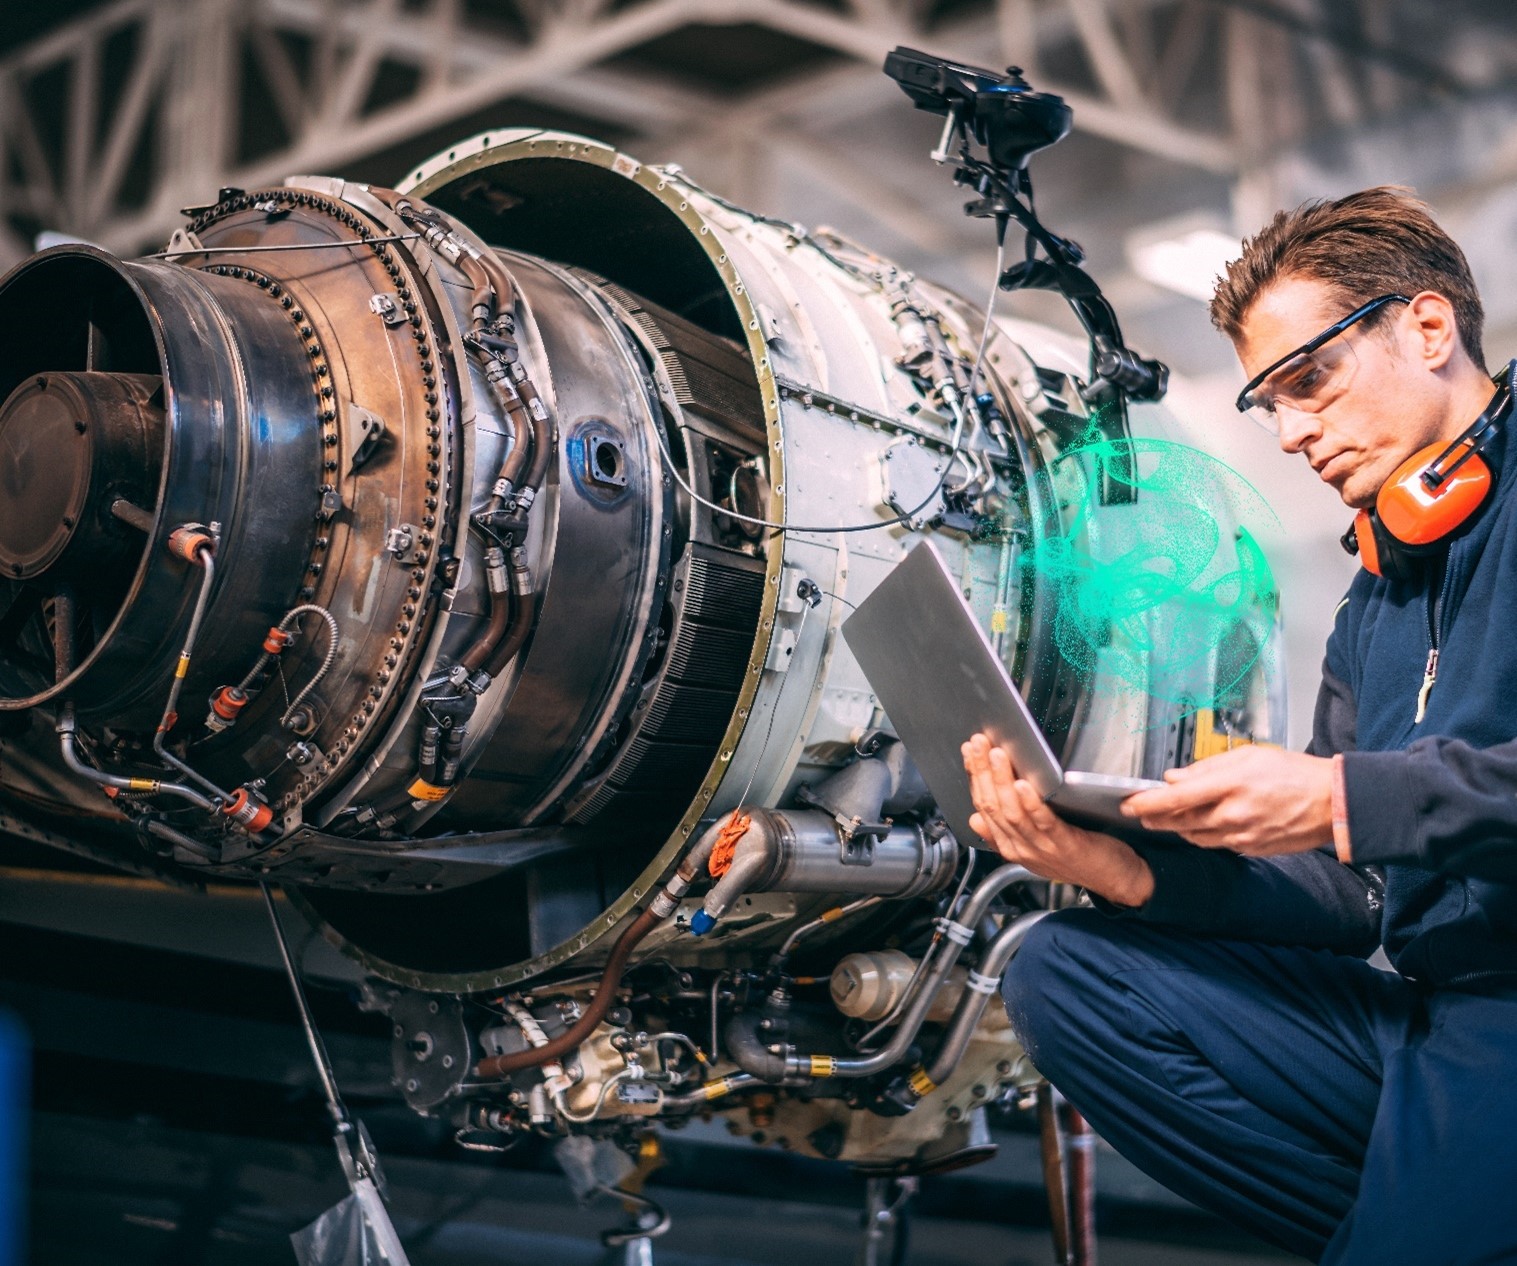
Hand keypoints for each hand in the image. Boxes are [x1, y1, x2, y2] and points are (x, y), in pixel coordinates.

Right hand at [962, 733, 1153, 906]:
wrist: (1114, 879)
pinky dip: (1030, 803)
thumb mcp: (1034, 848)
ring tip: (996, 755)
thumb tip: (975, 818)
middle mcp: (1021, 848)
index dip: (975, 777)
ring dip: (1001, 781)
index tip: (970, 752)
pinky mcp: (1065, 845)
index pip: (983, 807)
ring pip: (1012, 813)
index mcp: (1010, 846)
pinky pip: (1043, 823)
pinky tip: (1023, 785)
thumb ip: (1004, 833)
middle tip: (978, 744)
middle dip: (982, 772)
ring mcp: (1041, 848)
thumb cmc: (1078, 858)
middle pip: (992, 807)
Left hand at [1120, 746, 1332, 855]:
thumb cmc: (1292, 773)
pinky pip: (1216, 844)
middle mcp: (1232, 814)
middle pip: (1179, 821)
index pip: (1176, 798)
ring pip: (1194, 835)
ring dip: (1178, 827)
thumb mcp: (1248, 756)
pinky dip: (1203, 834)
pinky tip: (1202, 824)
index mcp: (1230, 785)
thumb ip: (1206, 768)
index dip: (1147, 803)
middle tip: (1140, 813)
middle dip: (1156, 818)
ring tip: (1169, 817)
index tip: (1128, 803)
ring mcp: (1241, 836)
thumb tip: (1173, 778)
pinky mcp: (1250, 849)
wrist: (1332, 803)